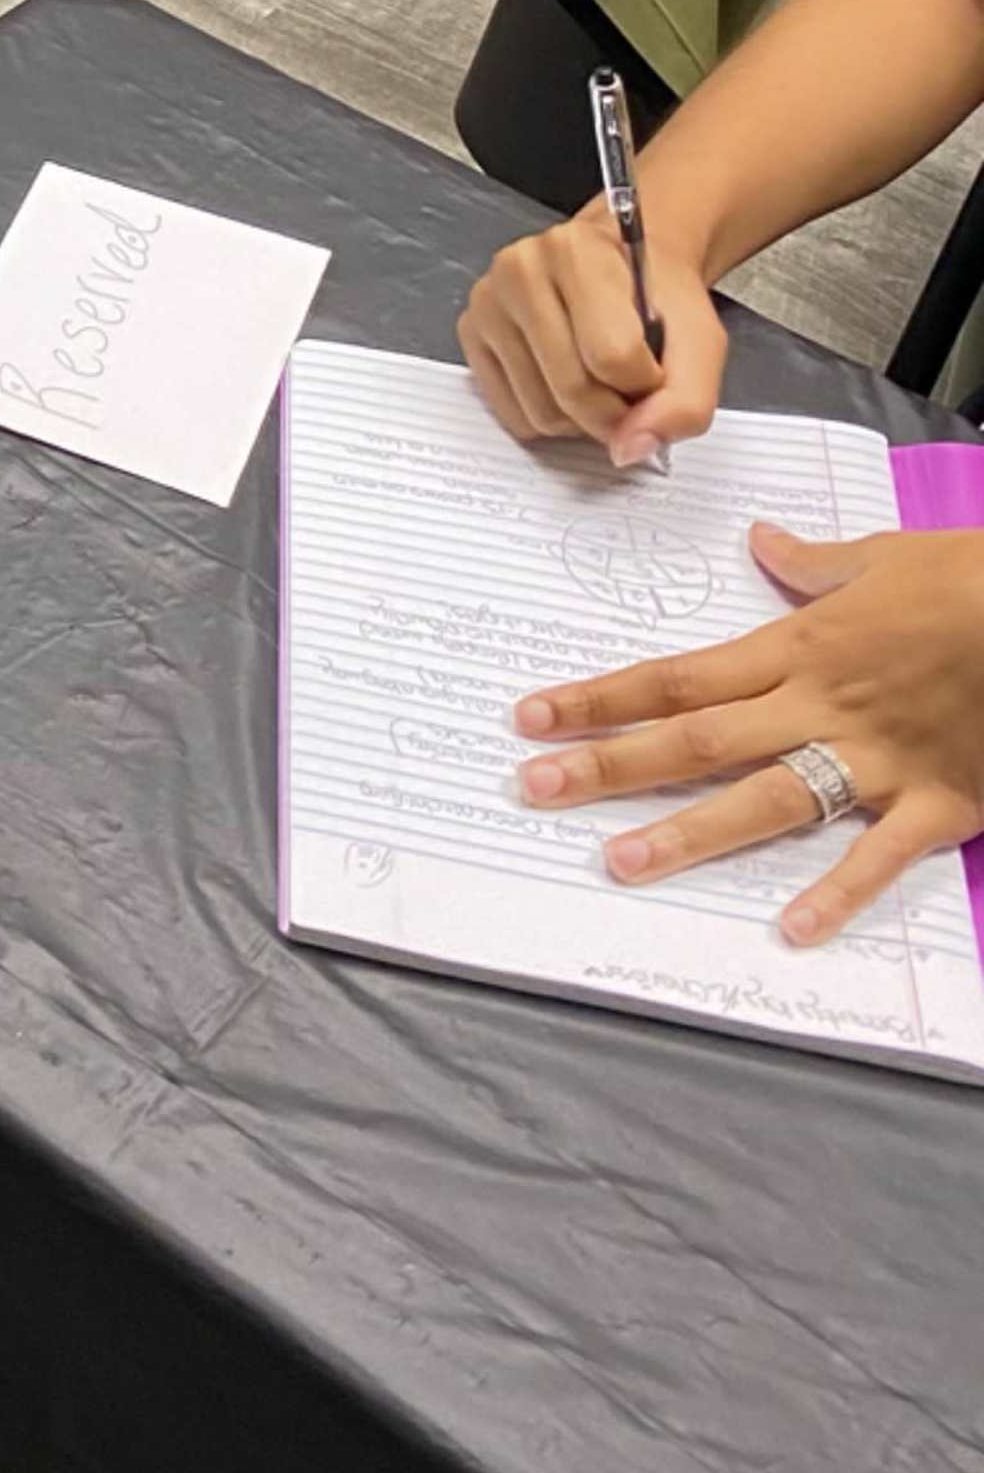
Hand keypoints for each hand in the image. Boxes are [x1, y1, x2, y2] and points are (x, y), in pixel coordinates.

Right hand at [458, 197, 726, 464]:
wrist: (624, 269)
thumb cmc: (659, 300)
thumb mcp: (700, 342)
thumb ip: (685, 402)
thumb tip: (626, 451)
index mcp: (576, 251)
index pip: (612, 358)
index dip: (647, 385)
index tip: (655, 368)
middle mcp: (518, 268)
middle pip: (572, 391)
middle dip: (616, 413)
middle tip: (632, 390)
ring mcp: (486, 301)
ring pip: (541, 412)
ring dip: (583, 421)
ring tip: (599, 382)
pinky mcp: (469, 331)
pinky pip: (513, 415)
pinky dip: (550, 419)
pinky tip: (566, 383)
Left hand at [513, 526, 983, 941]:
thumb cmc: (973, 579)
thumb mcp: (886, 555)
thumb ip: (816, 562)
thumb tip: (765, 541)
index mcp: (799, 648)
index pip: (677, 678)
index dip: (602, 697)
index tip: (533, 716)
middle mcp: (817, 706)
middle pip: (697, 740)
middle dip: (611, 764)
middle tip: (533, 789)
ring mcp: (873, 760)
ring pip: (765, 799)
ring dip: (691, 832)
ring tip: (620, 862)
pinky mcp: (936, 802)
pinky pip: (878, 856)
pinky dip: (839, 894)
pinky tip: (794, 931)